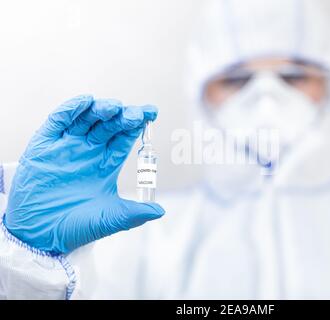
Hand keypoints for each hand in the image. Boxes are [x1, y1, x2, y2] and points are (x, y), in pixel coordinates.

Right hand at [3, 95, 164, 253]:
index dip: (137, 125)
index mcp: (106, 164)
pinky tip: (85, 102)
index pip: (125, 138)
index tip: (151, 113)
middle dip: (123, 117)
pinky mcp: (45, 145)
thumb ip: (135, 213)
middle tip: (135, 114)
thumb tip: (161, 210)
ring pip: (87, 119)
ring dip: (100, 110)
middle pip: (109, 126)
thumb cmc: (76, 227)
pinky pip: (58, 121)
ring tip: (114, 108)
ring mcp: (68, 146)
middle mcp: (89, 152)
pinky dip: (71, 110)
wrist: (40, 236)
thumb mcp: (111, 219)